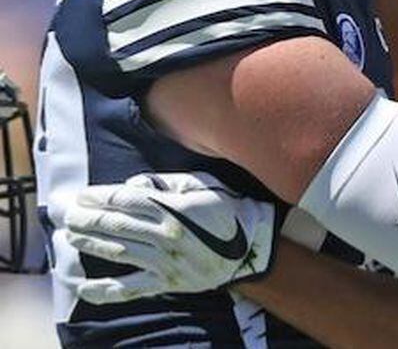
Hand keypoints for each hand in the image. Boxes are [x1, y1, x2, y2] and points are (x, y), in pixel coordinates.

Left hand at [64, 172, 275, 303]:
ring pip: (119, 251)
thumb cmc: (227, 211)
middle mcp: (166, 234)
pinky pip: (131, 288)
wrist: (252, 248)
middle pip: (117, 224)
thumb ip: (167, 182)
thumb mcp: (203, 185)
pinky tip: (84, 288)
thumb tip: (134, 184)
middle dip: (88, 219)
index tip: (82, 195)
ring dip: (91, 244)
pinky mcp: (167, 282)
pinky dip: (106, 291)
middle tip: (69, 215)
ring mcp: (165, 261)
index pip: (127, 200)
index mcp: (174, 208)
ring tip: (71, 237)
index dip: (100, 197)